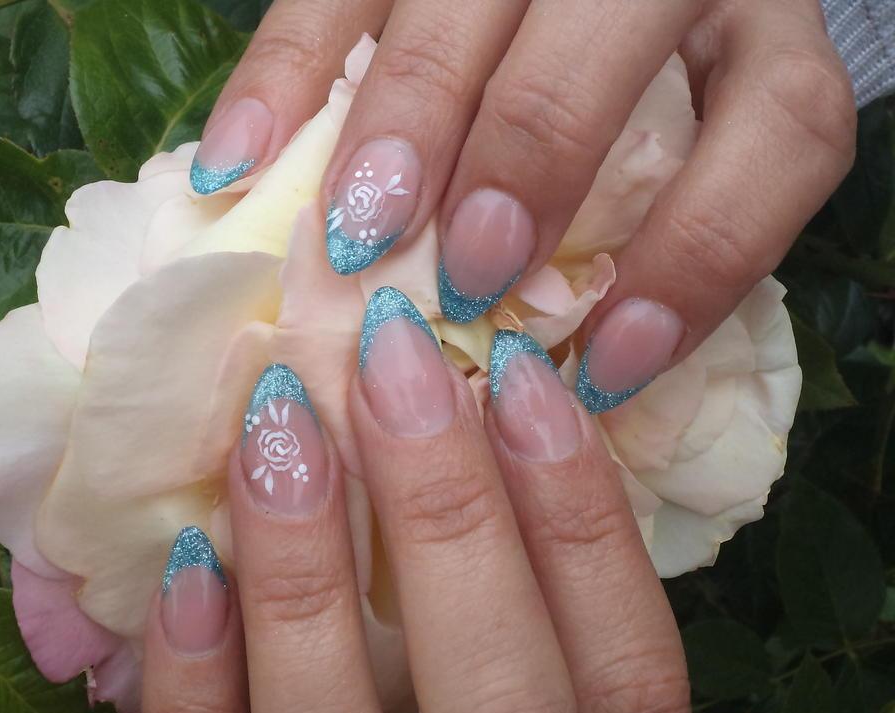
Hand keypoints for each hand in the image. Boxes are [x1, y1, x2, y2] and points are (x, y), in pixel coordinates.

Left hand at [141, 288, 692, 712]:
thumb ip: (543, 641)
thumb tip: (498, 443)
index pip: (629, 678)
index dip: (586, 522)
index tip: (525, 378)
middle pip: (506, 707)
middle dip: (452, 514)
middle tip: (391, 355)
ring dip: (311, 572)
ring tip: (280, 419)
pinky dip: (193, 687)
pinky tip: (186, 566)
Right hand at [189, 0, 854, 410]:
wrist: (597, 14)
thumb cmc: (643, 130)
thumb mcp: (683, 171)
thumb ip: (651, 242)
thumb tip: (566, 376)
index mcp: (760, 38)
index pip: (774, 132)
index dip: (697, 260)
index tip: (607, 367)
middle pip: (603, 27)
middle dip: (528, 155)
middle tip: (466, 275)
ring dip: (400, 116)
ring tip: (351, 231)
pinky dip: (282, 74)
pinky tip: (238, 162)